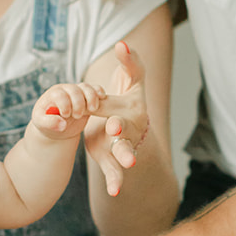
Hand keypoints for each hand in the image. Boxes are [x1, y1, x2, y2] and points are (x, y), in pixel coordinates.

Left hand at [31, 81, 105, 140]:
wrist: (57, 126)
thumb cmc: (47, 124)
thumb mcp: (42, 124)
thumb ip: (49, 123)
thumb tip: (62, 124)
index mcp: (52, 95)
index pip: (60, 94)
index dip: (64, 104)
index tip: (65, 115)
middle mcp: (65, 90)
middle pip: (74, 90)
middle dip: (78, 103)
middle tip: (76, 116)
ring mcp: (77, 92)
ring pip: (86, 87)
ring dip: (91, 97)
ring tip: (92, 110)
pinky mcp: (87, 96)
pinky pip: (94, 89)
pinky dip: (99, 91)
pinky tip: (102, 98)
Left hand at [84, 41, 149, 196]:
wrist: (128, 126)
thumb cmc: (128, 99)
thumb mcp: (132, 81)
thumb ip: (130, 63)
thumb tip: (122, 44)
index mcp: (132, 108)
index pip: (121, 105)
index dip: (110, 107)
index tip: (103, 108)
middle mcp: (129, 127)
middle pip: (126, 129)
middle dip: (121, 131)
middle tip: (114, 130)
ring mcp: (123, 144)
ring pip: (123, 151)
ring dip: (124, 157)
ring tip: (127, 165)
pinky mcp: (112, 157)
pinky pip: (114, 170)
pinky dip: (116, 181)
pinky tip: (113, 191)